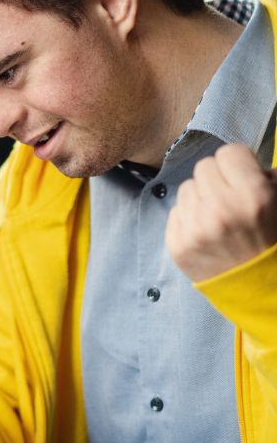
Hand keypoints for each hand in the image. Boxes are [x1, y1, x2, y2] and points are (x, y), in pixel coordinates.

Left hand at [165, 143, 276, 282]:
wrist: (257, 290)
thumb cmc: (272, 242)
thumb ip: (267, 175)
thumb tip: (242, 159)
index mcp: (253, 196)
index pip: (228, 152)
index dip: (238, 163)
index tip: (243, 176)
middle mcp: (220, 209)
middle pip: (204, 167)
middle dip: (218, 179)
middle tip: (230, 197)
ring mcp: (195, 229)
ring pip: (187, 187)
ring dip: (202, 197)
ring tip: (218, 216)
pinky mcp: (177, 244)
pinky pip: (175, 211)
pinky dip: (189, 217)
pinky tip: (206, 231)